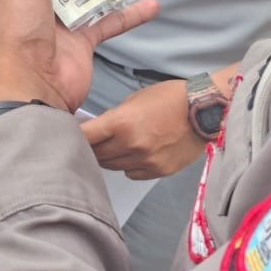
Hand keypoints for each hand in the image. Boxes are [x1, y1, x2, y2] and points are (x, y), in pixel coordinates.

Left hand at [81, 79, 204, 178]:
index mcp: (120, 123)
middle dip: (91, 148)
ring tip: (112, 148)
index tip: (68, 136)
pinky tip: (133, 155)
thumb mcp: (134, 99)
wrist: (203, 110)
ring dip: (109, 158)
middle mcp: (130, 145)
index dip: (75, 136)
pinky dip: (128, 166)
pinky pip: (132, 174)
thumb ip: (115, 117)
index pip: (86, 136)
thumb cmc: (167, 97)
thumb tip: (99, 130)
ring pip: (113, 167)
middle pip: (97, 155)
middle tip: (90, 143)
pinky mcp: (158, 171)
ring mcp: (145, 161)